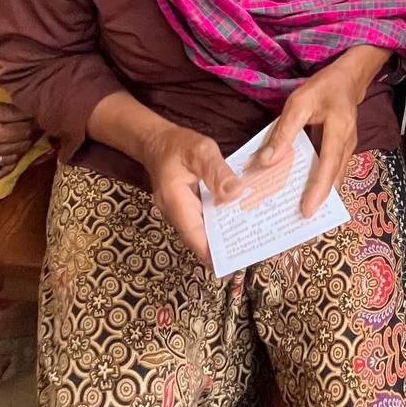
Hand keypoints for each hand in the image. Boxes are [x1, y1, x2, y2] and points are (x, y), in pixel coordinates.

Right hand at [0, 99, 39, 180]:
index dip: (34, 121)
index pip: (22, 129)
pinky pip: (0, 172)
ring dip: (23, 146)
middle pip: (21, 144)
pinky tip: (11, 153)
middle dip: (32, 133)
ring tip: (25, 135)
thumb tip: (28, 112)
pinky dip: (10, 163)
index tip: (40, 114)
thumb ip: (4, 110)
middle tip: (37, 123)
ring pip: (14, 158)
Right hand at [143, 125, 242, 263]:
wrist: (155, 141)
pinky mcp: (184, 208)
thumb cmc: (177, 145)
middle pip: (199, 239)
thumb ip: (217, 171)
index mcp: (175, 201)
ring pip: (201, 232)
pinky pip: (202, 221)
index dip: (213, 253)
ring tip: (249, 240)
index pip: (194, 236)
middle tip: (249, 252)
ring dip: (221, 237)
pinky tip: (237, 220)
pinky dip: (218, 223)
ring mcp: (178, 212)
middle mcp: (174, 213)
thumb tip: (236, 193)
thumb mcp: (201, 151)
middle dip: (222, 248)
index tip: (233, 265)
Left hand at [254, 62, 361, 216]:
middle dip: (319, 201)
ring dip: (319, 195)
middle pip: (334, 179)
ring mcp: (348, 149)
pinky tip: (301, 190)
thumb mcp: (299, 103)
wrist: (348, 80)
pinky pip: (331, 171)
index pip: (329, 165)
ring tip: (297, 211)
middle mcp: (348, 144)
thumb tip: (268, 161)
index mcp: (338, 130)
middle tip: (298, 222)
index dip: (318, 190)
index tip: (307, 211)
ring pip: (334, 178)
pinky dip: (319, 183)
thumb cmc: (323, 88)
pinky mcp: (342, 151)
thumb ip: (284, 132)